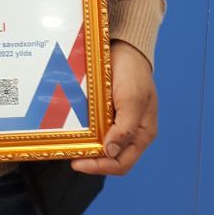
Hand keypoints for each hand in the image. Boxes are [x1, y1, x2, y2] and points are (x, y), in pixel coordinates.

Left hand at [71, 40, 157, 176]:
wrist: (126, 47)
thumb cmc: (133, 72)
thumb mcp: (132, 99)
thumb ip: (125, 128)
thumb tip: (110, 152)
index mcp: (143, 134)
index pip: (122, 164)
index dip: (100, 168)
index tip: (78, 163)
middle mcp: (131, 133)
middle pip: (111, 158)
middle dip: (92, 160)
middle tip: (71, 155)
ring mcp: (119, 123)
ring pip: (102, 146)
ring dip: (88, 148)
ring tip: (70, 145)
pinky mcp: (107, 112)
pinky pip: (97, 129)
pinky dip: (87, 134)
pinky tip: (74, 131)